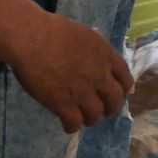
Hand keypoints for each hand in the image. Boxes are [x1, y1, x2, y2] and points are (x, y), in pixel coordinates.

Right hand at [7, 10, 134, 133]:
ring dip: (91, 119)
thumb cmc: (53, 30)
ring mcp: (82, 91)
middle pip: (115, 100)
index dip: (124, 90)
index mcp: (105, 55)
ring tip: (82, 118)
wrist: (31, 37)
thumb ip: (98, 49)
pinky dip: (72, 126)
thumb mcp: (85, 34)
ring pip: (96, 116)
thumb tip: (106, 60)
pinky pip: (74, 124)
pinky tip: (66, 124)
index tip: (119, 94)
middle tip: (102, 110)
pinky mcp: (63, 104)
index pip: (125, 78)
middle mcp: (98, 75)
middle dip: (110, 108)